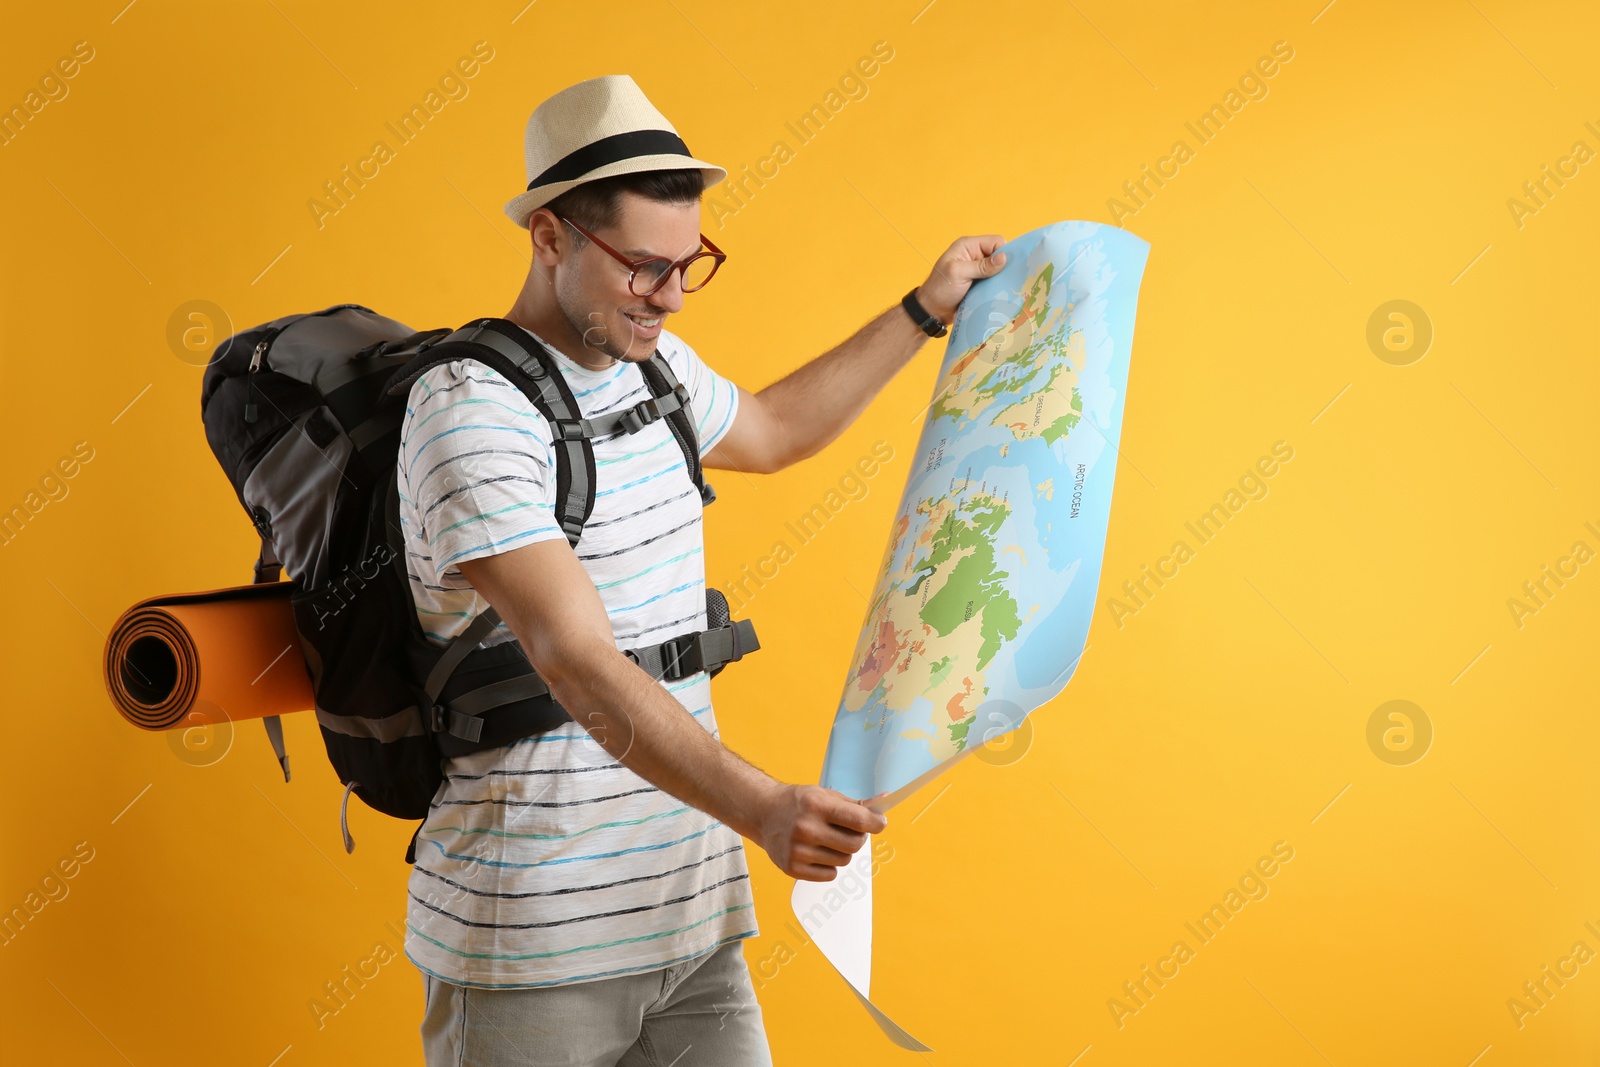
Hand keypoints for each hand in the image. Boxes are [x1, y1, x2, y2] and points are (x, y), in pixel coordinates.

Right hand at [753, 783, 888, 880]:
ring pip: (844, 860)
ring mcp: (797, 850)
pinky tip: (817, 852)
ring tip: (827, 840)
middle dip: (858, 838)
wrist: (763, 813)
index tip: (879, 823)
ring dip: (842, 851)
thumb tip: (885, 801)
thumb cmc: (800, 803)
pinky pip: (829, 874)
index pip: (859, 820)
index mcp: (816, 805)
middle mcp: (806, 828)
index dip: (876, 823)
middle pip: (855, 845)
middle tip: (848, 831)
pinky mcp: (791, 868)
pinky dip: (829, 865)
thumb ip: (856, 804)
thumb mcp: (826, 795)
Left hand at [915, 234, 1007, 325]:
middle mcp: (975, 255)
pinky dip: (997, 286)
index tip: (1004, 268)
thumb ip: (981, 266)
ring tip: (1005, 288)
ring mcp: (978, 270)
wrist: (932, 310)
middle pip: (999, 255)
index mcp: (968, 246)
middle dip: (1004, 267)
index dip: (1003, 252)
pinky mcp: (980, 282)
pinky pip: (995, 281)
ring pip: (999, 270)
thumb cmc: (940, 289)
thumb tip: (1004, 257)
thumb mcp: (959, 273)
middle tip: (1006, 280)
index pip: (995, 242)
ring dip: (1001, 278)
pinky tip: (1000, 293)